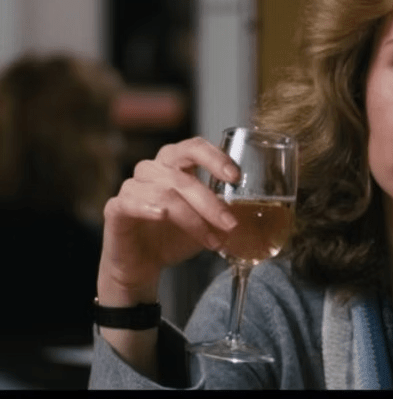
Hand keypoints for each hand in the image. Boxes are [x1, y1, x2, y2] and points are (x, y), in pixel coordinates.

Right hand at [97, 137, 240, 304]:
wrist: (142, 265)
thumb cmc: (176, 236)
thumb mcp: (208, 221)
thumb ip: (225, 210)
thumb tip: (257, 211)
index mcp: (176, 163)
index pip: (194, 147)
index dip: (215, 158)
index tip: (235, 176)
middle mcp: (153, 169)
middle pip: (182, 175)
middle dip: (211, 201)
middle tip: (231, 223)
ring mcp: (132, 187)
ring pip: (165, 195)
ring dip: (193, 220)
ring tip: (213, 241)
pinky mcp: (116, 208)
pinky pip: (130, 202)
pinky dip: (148, 207)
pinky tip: (163, 216)